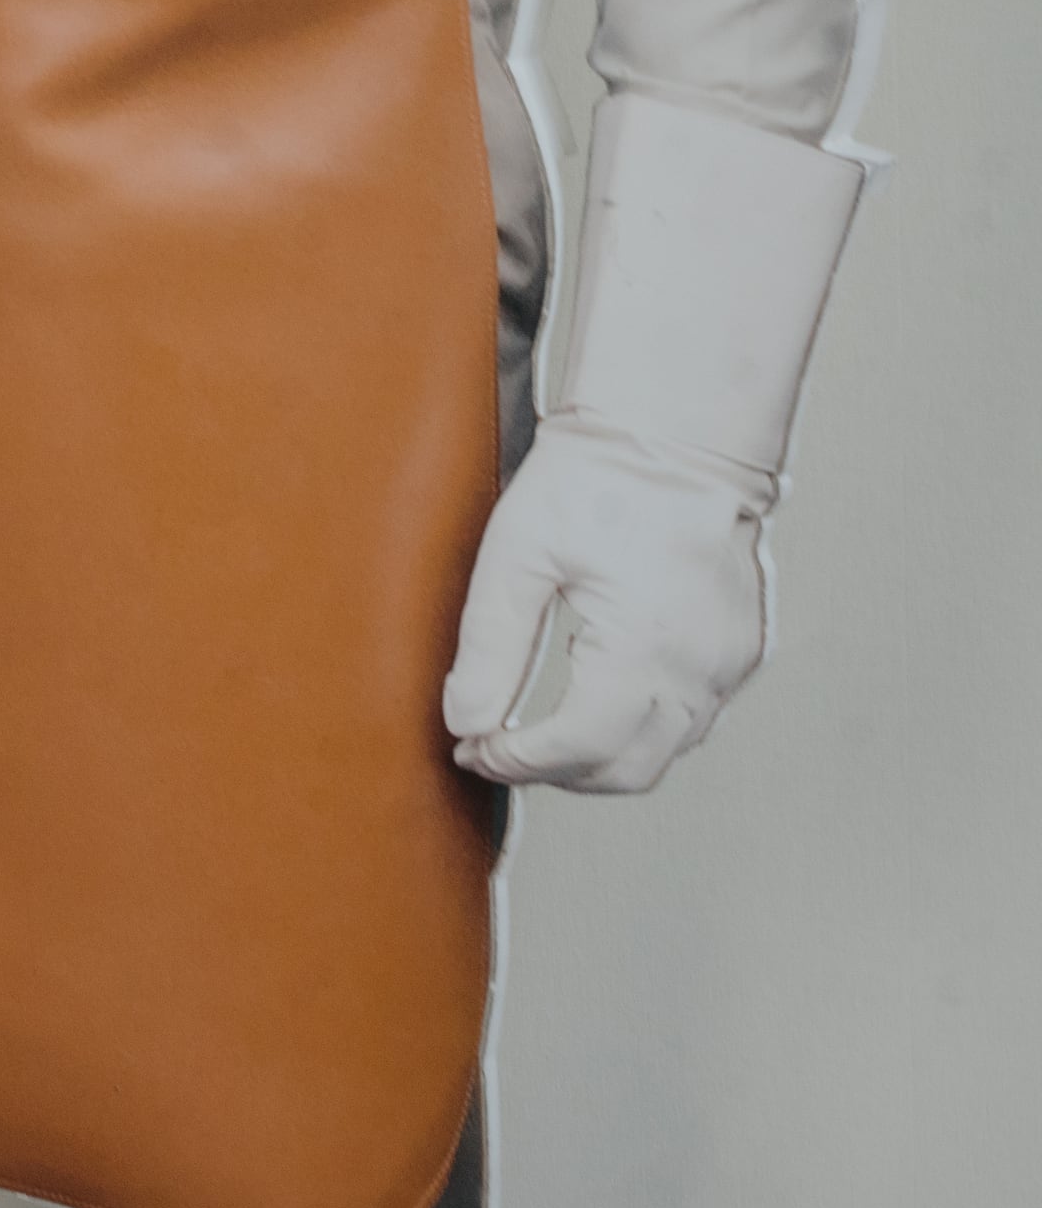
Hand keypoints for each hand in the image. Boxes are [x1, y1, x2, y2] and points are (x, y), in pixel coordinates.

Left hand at [442, 413, 776, 793]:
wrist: (674, 435)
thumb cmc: (593, 482)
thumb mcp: (518, 555)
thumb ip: (491, 645)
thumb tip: (464, 720)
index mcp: (646, 646)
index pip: (578, 745)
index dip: (517, 761)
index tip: (470, 749)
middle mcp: (702, 670)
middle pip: (628, 769)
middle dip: (556, 772)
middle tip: (494, 748)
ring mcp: (731, 664)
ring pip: (664, 750)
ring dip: (598, 754)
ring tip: (533, 729)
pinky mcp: (742, 652)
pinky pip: (691, 718)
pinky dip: (639, 726)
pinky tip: (592, 700)